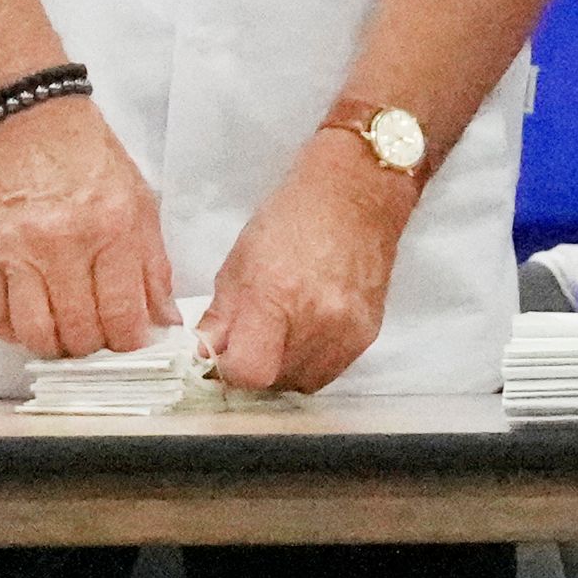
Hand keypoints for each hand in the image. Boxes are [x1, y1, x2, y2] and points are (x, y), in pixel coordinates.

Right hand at [0, 94, 175, 359]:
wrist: (28, 120)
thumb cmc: (88, 156)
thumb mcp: (139, 201)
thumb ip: (153, 264)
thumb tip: (162, 318)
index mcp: (112, 229)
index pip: (123, 312)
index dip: (131, 343)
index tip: (133, 344)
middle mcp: (65, 245)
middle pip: (80, 330)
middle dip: (96, 348)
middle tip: (101, 341)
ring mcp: (19, 251)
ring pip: (36, 332)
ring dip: (54, 347)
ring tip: (66, 337)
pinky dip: (11, 332)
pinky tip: (29, 323)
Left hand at [201, 132, 414, 392]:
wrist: (357, 195)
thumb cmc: (292, 218)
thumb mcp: (240, 261)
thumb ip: (221, 316)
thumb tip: (208, 355)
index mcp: (277, 296)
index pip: (249, 372)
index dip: (231, 370)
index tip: (227, 355)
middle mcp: (317, 320)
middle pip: (275, 382)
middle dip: (256, 368)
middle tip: (251, 342)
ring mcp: (348, 329)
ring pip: (304, 382)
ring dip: (284, 370)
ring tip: (279, 338)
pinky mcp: (369, 332)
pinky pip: (331, 370)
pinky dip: (312, 361)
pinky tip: (306, 333)